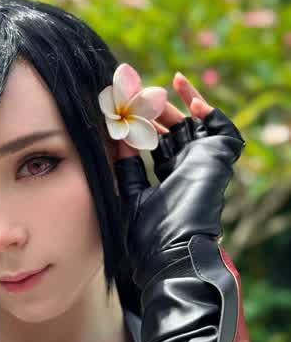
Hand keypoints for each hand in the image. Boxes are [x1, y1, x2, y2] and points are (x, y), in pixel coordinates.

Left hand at [113, 71, 245, 290]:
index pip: (157, 143)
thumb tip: (118, 139)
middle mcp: (187, 167)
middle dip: (156, 111)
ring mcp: (204, 162)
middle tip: (139, 94)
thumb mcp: (132, 194)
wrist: (172, 253)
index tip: (123, 109)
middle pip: (174, 129)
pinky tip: (191, 102)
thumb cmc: (149, 235)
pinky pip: (224, 130)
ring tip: (162, 88)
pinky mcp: (218, 160)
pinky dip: (212, 113)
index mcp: (168, 175)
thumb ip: (127, 168)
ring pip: (196, 124)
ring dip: (179, 105)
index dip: (142, 125)